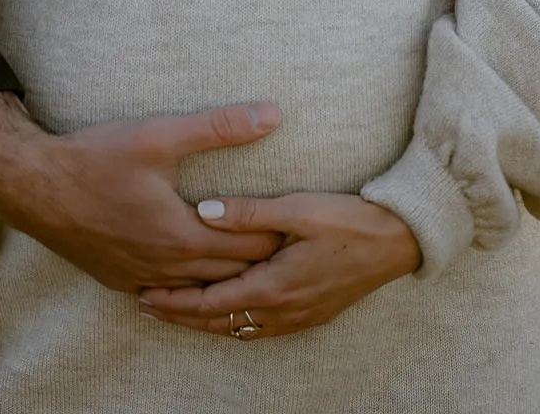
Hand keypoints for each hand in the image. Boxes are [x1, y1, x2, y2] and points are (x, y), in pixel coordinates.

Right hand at [0, 92, 283, 291]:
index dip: (277, 235)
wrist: (32, 186)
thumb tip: (273, 114)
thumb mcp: (159, 134)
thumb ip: (219, 126)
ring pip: (198, 290)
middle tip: (285, 240)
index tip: (300, 223)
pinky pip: (166, 292)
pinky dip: (189, 284)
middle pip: (229, 276)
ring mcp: (139, 279)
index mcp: (182, 238)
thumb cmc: (95, 158)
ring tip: (249, 256)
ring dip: (225, 276)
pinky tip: (193, 268)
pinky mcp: (118, 280)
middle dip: (258, 259)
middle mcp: (165, 269)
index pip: (250, 248)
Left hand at [138, 193, 419, 335]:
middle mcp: (282, 311)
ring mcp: (297, 317)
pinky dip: (231, 322)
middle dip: (180, 316)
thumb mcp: (296, 209)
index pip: (211, 302)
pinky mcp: (308, 314)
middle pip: (219, 322)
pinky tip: (222, 313)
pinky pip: (259, 329)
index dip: (175, 301)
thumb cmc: (346, 220)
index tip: (144, 294)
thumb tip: (202, 211)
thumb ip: (247, 213)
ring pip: (237, 329)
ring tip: (173, 311)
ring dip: (204, 321)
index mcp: (273, 286)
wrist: (395, 242)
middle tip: (144, 306)